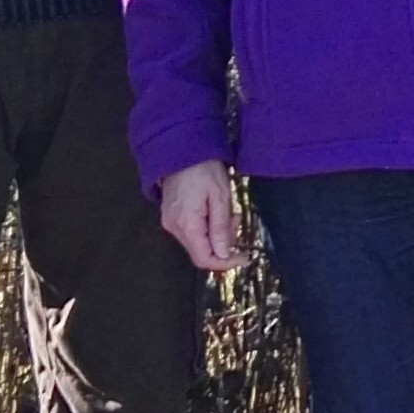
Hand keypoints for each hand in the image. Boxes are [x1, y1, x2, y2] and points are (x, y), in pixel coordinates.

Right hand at [157, 159, 242, 273]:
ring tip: (228, 212)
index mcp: (187, 223)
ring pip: (197, 242)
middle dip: (223, 244)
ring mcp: (170, 221)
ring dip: (216, 235)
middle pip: (201, 252)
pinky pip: (191, 231)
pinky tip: (214, 211)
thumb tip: (224, 255)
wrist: (181, 148)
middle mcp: (174, 227)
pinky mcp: (170, 215)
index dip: (225, 263)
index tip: (244, 257)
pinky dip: (206, 228)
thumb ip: (221, 228)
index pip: (204, 259)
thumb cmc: (203, 168)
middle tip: (236, 221)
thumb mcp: (220, 196)